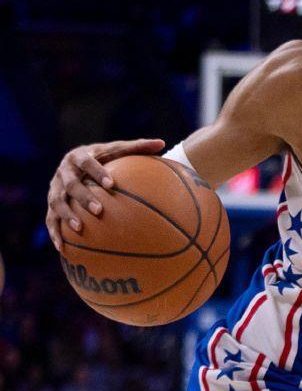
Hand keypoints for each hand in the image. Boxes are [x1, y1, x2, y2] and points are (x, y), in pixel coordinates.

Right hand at [45, 138, 165, 250]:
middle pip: (71, 185)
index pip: (87, 163)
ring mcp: (55, 188)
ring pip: (57, 202)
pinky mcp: (50, 204)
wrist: (75, 162)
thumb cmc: (103, 156)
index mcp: (79, 156)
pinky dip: (55, 233)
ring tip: (80, 229)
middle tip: (99, 211)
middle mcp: (63, 172)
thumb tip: (162, 143)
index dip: (97, 172)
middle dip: (84, 197)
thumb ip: (137, 147)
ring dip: (67, 216)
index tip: (111, 184)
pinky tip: (63, 248)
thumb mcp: (117, 149)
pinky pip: (50, 220)